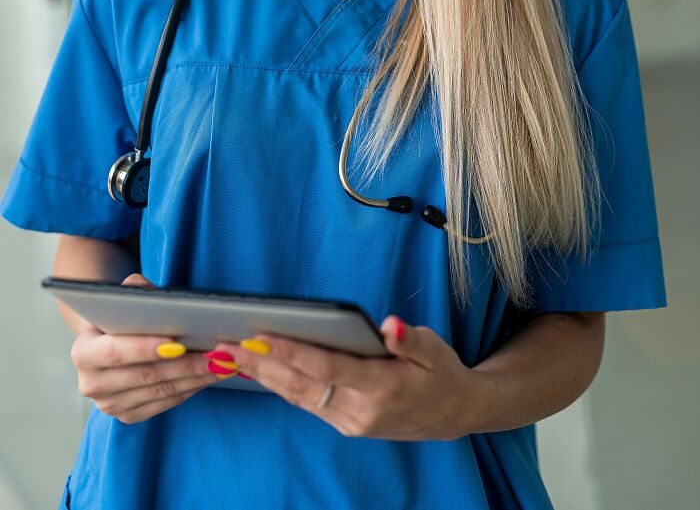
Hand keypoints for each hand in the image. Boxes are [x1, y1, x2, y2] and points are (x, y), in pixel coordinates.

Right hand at [68, 273, 225, 423]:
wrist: (107, 342)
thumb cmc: (121, 315)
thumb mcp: (123, 297)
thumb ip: (135, 291)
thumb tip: (151, 293)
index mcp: (83, 351)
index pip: (114, 352)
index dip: (144, 348)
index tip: (178, 344)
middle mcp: (91, 384)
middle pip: (146, 375)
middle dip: (186, 364)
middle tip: (218, 354)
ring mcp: (109, 405)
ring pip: (160, 391)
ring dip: (196, 378)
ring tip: (224, 363)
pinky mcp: (128, 416)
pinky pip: (165, 403)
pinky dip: (191, 388)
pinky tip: (211, 375)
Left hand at [209, 316, 487, 440]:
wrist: (454, 415)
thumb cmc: (442, 374)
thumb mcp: (435, 350)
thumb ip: (410, 339)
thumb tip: (390, 326)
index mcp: (382, 388)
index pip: (327, 367)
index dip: (291, 351)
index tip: (261, 335)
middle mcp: (360, 411)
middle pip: (302, 384)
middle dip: (262, 363)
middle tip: (228, 344)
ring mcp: (351, 421)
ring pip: (299, 396)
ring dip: (264, 375)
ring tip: (233, 355)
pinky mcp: (347, 424)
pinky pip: (308, 402)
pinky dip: (281, 385)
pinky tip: (261, 370)